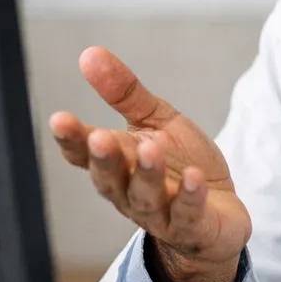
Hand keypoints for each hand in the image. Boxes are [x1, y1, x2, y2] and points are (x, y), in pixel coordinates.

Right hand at [51, 47, 250, 281]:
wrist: (220, 215)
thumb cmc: (179, 165)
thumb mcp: (155, 121)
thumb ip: (124, 93)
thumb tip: (89, 54)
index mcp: (118, 164)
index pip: (86, 154)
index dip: (72, 140)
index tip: (60, 120)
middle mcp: (130, 192)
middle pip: (110, 179)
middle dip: (104, 159)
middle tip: (99, 137)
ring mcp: (160, 213)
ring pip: (146, 197)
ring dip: (146, 174)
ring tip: (150, 149)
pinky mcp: (194, 227)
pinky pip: (188, 214)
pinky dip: (190, 196)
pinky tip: (194, 178)